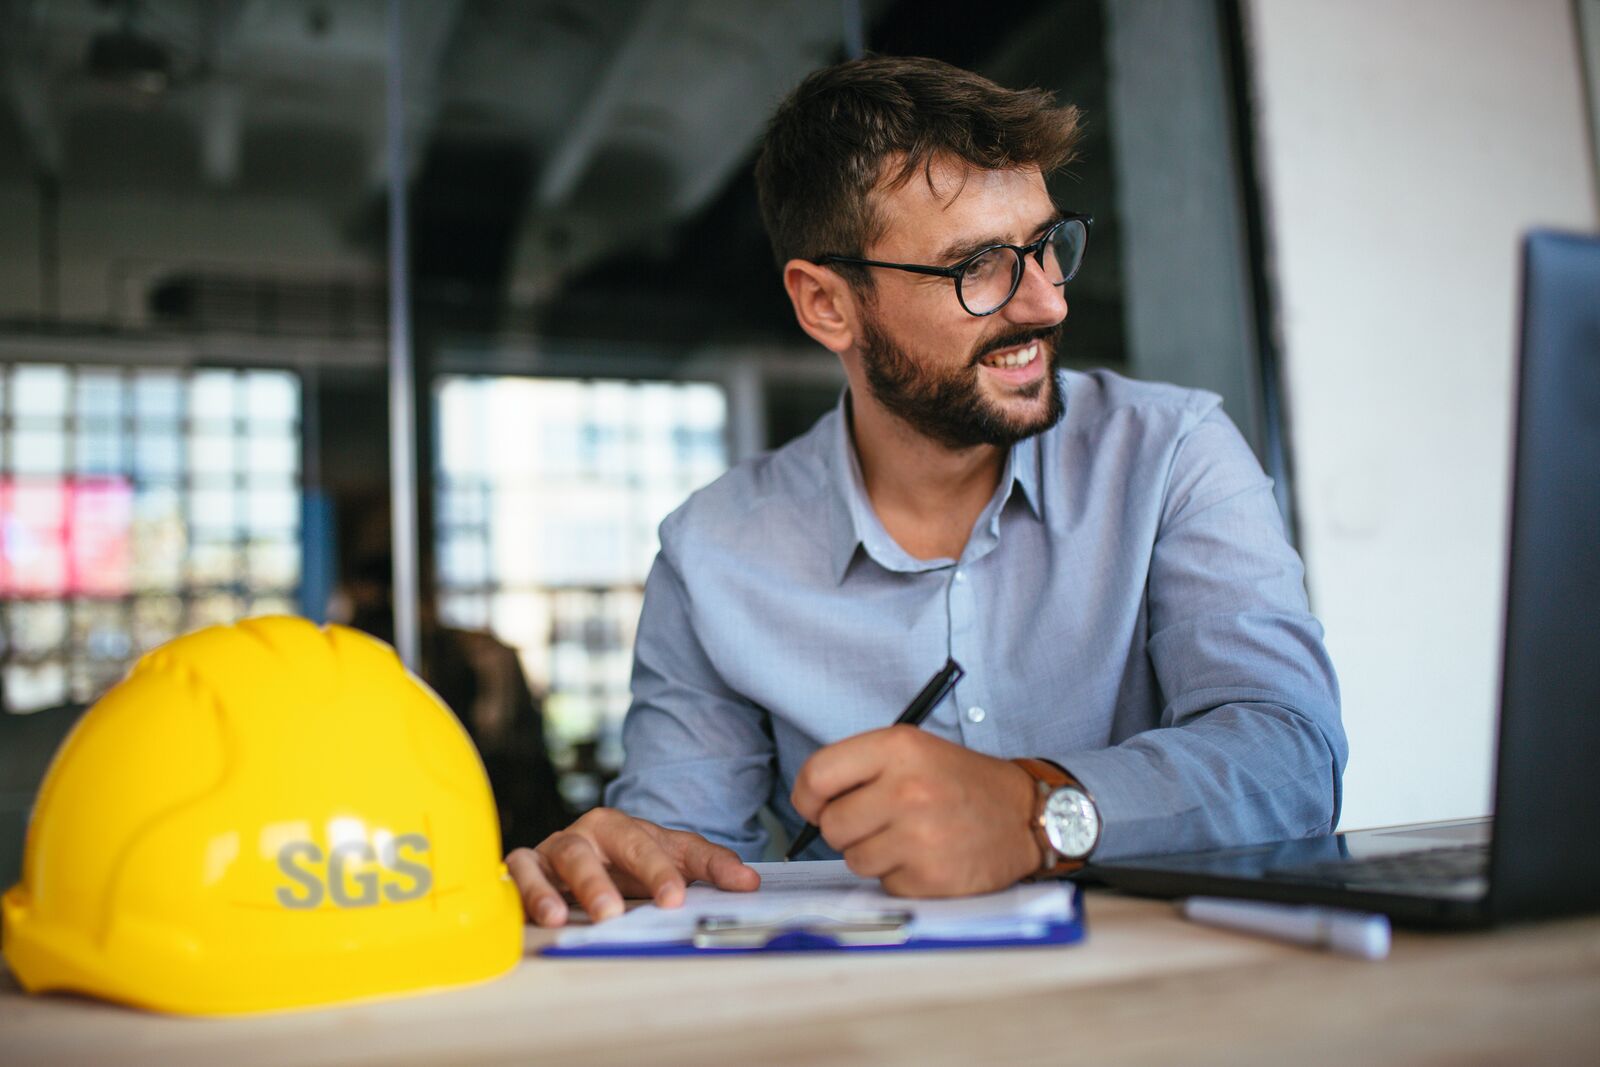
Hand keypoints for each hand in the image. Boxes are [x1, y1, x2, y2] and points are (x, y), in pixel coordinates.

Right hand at [505, 808, 759, 925]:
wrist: (585, 856)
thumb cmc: (629, 862)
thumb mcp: (672, 859)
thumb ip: (710, 867)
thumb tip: (750, 881)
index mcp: (625, 828)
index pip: (648, 846)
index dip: (661, 871)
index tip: (675, 899)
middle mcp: (588, 834)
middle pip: (597, 848)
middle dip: (604, 880)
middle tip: (616, 912)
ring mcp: (553, 849)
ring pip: (557, 858)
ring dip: (562, 886)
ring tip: (569, 917)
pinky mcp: (524, 868)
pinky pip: (517, 872)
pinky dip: (525, 889)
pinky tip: (539, 915)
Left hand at [790, 726, 1039, 896]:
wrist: (1024, 816)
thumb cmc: (961, 783)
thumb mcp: (913, 751)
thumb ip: (860, 768)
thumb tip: (810, 804)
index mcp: (898, 748)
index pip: (817, 775)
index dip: (807, 797)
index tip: (815, 806)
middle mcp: (906, 789)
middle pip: (832, 825)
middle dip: (847, 829)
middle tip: (878, 822)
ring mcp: (919, 835)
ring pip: (854, 859)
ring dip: (874, 854)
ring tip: (909, 837)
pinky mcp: (930, 876)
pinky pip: (884, 883)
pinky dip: (900, 876)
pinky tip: (926, 857)